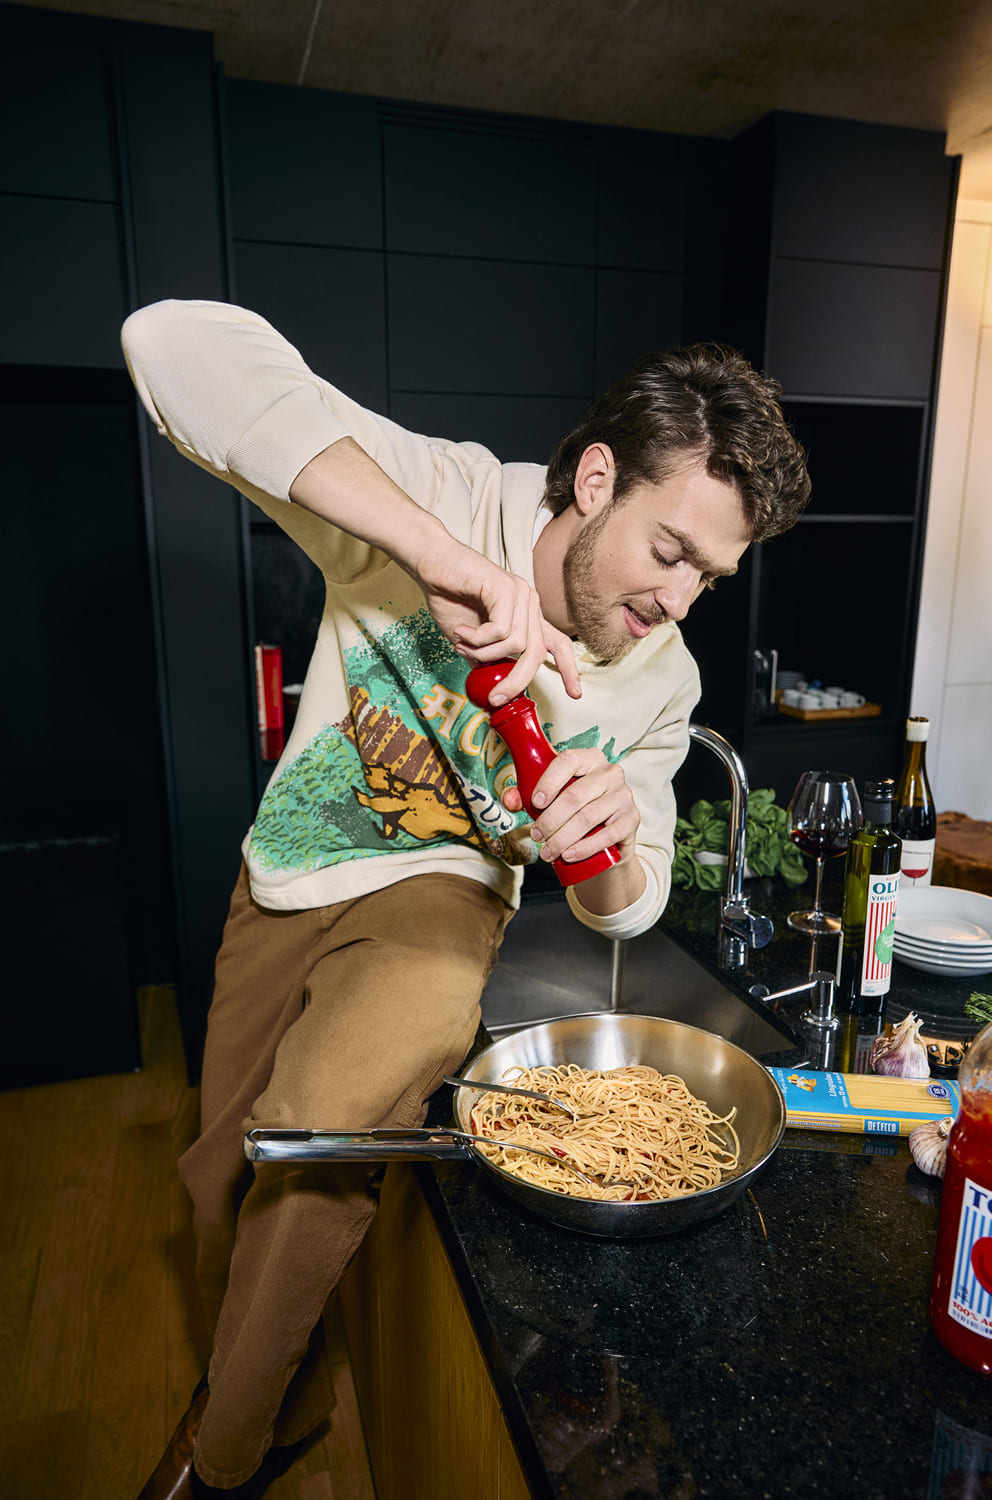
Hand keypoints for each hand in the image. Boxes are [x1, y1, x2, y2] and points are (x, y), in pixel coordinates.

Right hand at [413, 533, 580, 700]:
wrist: (431, 565)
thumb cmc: (449, 597)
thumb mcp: (471, 641)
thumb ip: (487, 659)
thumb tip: (493, 687)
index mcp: (526, 616)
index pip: (558, 643)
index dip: (568, 669)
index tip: (575, 694)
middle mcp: (529, 603)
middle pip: (536, 652)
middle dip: (517, 680)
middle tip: (496, 697)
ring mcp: (520, 593)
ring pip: (516, 644)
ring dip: (485, 653)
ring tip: (463, 643)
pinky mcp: (506, 587)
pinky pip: (500, 630)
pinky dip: (477, 639)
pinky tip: (461, 631)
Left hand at [502, 746, 639, 867]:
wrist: (606, 837)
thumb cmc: (573, 810)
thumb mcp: (549, 800)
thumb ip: (524, 796)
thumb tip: (509, 800)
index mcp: (589, 758)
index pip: (568, 760)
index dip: (549, 781)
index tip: (534, 803)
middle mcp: (610, 772)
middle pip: (576, 795)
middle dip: (550, 819)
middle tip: (537, 835)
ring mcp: (623, 795)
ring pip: (588, 817)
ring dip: (563, 838)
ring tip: (547, 851)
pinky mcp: (631, 819)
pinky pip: (608, 835)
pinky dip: (584, 847)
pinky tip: (569, 855)